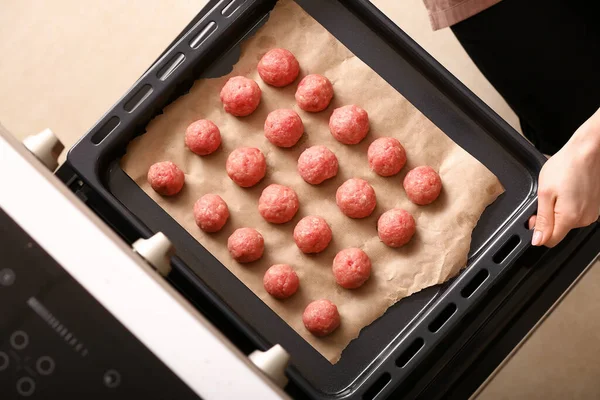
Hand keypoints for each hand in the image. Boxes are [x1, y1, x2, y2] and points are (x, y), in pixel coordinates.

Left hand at [530, 109, 599, 246]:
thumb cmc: (566, 166)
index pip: (550, 240)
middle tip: (547, 197)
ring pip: (568, 221)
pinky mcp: (596, 206)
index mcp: (570, 218)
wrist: (588, 150)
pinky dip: (570, 204)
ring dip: (559, 210)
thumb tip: (538, 240)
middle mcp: (584, 219)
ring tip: (560, 190)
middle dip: (549, 217)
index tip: (534, 216)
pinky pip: (578, 212)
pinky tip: (569, 190)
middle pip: (559, 230)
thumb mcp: (545, 193)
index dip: (538, 231)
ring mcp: (592, 213)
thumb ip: (542, 219)